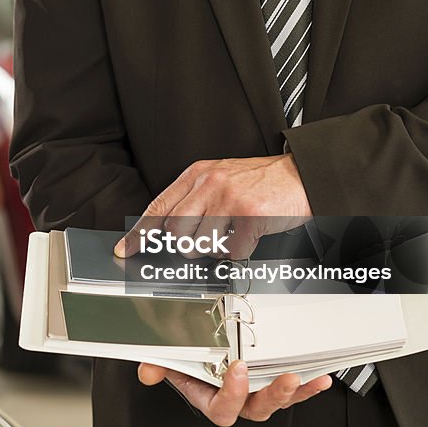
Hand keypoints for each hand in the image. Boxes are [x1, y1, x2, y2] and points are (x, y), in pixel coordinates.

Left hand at [115, 154, 311, 260]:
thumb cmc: (262, 181)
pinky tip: (250, 235)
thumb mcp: (220, 179)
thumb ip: (195, 200)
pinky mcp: (250, 215)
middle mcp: (209, 183)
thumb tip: (171, 232)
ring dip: (216, 249)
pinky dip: (240, 251)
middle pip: (176, 231)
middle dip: (189, 244)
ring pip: (201, 245)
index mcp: (197, 174)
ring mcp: (228, 198)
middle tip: (209, 238)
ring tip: (233, 232)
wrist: (302, 174)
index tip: (125, 249)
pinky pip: (232, 252)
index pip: (159, 207)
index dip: (139, 232)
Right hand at [138, 362, 331, 426]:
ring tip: (304, 378)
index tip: (237, 369)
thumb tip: (149, 371)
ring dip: (295, 391)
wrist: (200, 350)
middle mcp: (237, 401)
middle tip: (284, 378)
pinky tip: (320, 379)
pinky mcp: (272, 384)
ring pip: (277, 401)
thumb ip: (159, 366)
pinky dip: (308, 386)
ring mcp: (256, 394)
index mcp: (212, 400)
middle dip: (273, 395)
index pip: (224, 407)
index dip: (232, 392)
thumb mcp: (170, 361)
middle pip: (257, 408)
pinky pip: (293, 390)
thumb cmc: (188, 360)